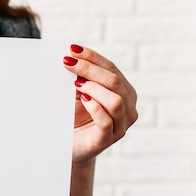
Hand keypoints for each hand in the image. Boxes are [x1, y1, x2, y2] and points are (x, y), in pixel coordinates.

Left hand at [63, 44, 137, 164]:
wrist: (70, 146)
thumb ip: (81, 77)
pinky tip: (82, 99)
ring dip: (94, 87)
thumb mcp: (79, 94)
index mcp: (125, 92)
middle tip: (67, 63)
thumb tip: (71, 56)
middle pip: (114, 81)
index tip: (72, 49)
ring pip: (115, 100)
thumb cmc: (75, 118)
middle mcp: (128, 108)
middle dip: (89, 68)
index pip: (111, 68)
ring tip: (76, 85)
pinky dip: (94, 107)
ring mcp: (121, 125)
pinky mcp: (108, 139)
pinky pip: (106, 120)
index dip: (92, 57)